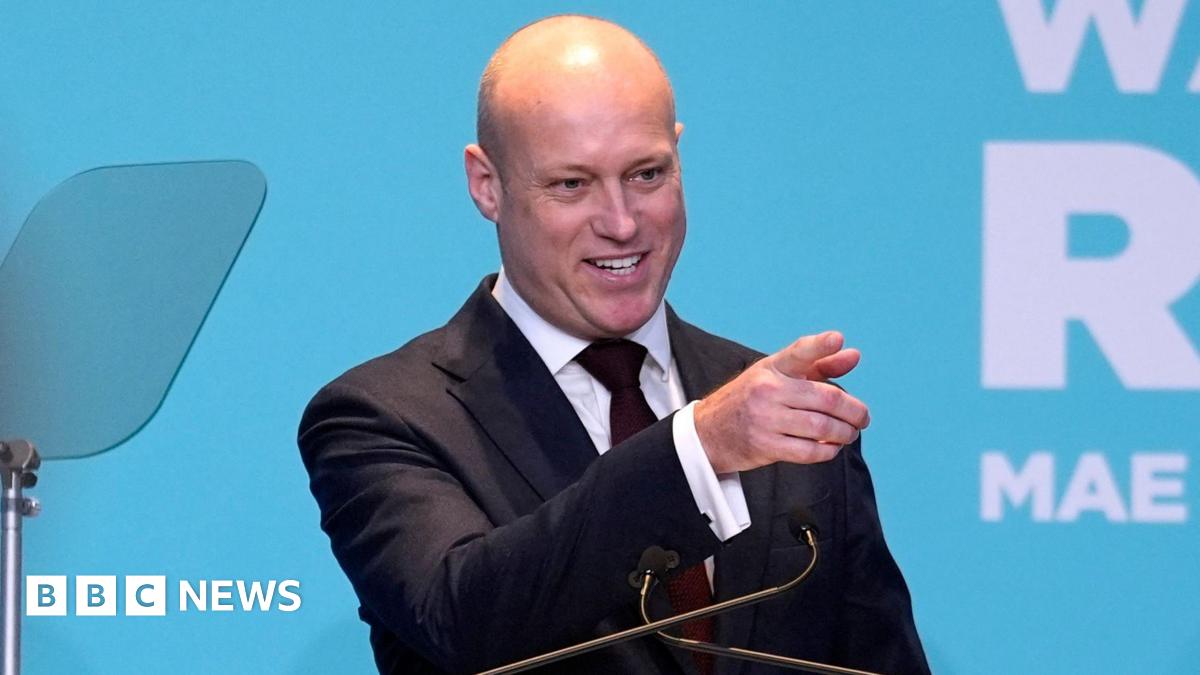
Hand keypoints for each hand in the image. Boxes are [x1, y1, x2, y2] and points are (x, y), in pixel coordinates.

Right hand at [693, 331, 869, 473]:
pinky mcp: (765, 446)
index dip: (819, 345)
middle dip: (854, 412)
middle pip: (827, 399)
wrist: (708, 432)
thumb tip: (853, 355)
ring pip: (822, 427)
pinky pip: (809, 451)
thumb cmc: (751, 400)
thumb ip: (819, 365)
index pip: (798, 352)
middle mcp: (768, 390)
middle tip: (862, 418)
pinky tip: (831, 447)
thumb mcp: (778, 375)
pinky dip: (827, 451)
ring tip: (849, 433)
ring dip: (844, 433)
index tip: (836, 339)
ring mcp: (765, 419)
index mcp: (772, 368)